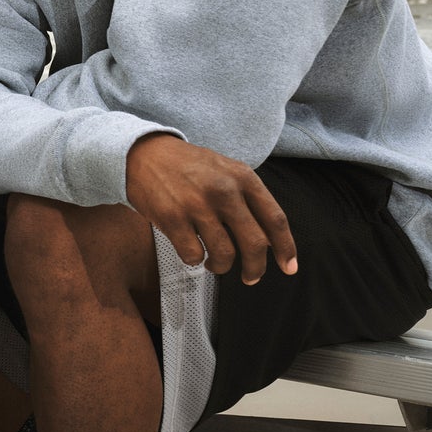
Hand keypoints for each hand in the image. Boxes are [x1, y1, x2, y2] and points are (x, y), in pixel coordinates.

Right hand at [124, 133, 298, 283]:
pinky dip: (194, 260)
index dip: (285, 248)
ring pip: (225, 254)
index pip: (275, 219)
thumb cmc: (187, 166)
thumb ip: (248, 197)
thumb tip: (271, 239)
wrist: (142, 153)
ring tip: (214, 263)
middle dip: (256, 268)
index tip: (288, 267)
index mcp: (243, 177)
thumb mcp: (225, 170)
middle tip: (251, 277)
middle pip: (255, 243)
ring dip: (222, 267)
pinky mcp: (172, 217)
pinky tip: (191, 251)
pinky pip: (192, 254)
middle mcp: (224, 191)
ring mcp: (197, 204)